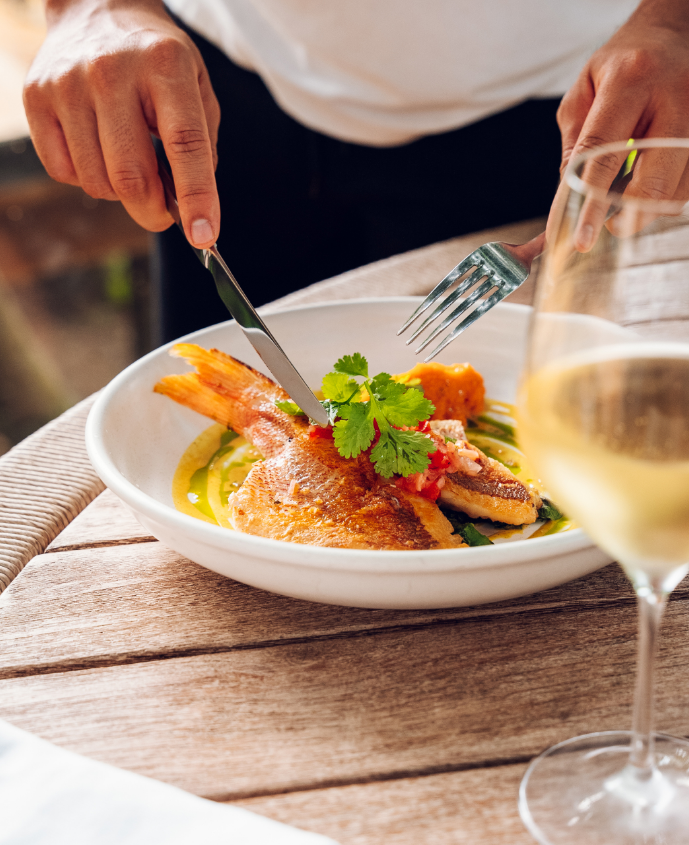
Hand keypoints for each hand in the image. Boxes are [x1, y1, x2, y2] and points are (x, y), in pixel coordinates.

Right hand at [23, 0, 220, 247]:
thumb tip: (192, 208)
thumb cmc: (156, 61)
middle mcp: (112, 71)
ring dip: (120, 193)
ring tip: (131, 162)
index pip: (185, 144)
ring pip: (98, 183)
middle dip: (153, 211)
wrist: (97, 9)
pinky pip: (64, 172)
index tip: (203, 236)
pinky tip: (99, 150)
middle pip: (132, 177)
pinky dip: (87, 178)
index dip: (197, 197)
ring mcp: (68, 84)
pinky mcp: (37, 97)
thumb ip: (201, 146)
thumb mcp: (196, 87)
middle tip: (164, 214)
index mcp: (165, 65)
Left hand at [549, 0, 688, 249]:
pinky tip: (648, 189)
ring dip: (648, 210)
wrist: (674, 31)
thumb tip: (567, 197)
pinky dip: (666, 196)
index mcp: (631, 81)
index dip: (591, 203)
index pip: (604, 154)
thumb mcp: (584, 90)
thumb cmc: (622, 63)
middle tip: (611, 226)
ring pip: (678, 191)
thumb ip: (574, 142)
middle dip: (629, 217)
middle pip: (654, 182)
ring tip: (626, 203)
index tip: (581, 240)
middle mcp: (675, 98)